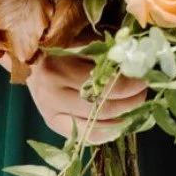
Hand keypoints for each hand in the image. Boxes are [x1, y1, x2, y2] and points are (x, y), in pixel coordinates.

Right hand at [26, 53, 147, 143]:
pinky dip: (106, 132)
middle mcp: (51, 95)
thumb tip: (137, 58)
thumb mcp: (81, 39)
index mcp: (58, 70)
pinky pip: (84, 135)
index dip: (129, 84)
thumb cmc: (60, 43)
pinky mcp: (52, 123)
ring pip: (94, 125)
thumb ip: (106, 50)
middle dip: (130, 101)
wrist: (29, 57)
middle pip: (101, 107)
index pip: (103, 85)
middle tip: (145, 92)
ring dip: (122, 118)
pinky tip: (121, 122)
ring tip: (137, 107)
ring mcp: (50, 112)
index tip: (146, 77)